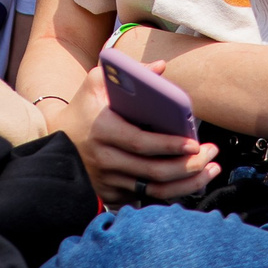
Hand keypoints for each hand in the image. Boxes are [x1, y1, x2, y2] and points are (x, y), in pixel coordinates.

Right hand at [61, 60, 219, 205]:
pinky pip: (148, 199)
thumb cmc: (82, 110)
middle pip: (153, 171)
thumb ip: (126, 71)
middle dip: (188, 165)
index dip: (169, 145)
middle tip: (211, 153)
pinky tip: (192, 182)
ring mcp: (108, 181)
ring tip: (210, 169)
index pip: (140, 143)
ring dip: (188, 183)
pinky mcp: (112, 195)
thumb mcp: (95, 84)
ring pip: (155, 190)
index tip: (194, 143)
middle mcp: (104, 160)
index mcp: (102, 130)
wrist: (56, 143)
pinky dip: (174, 194)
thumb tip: (160, 67)